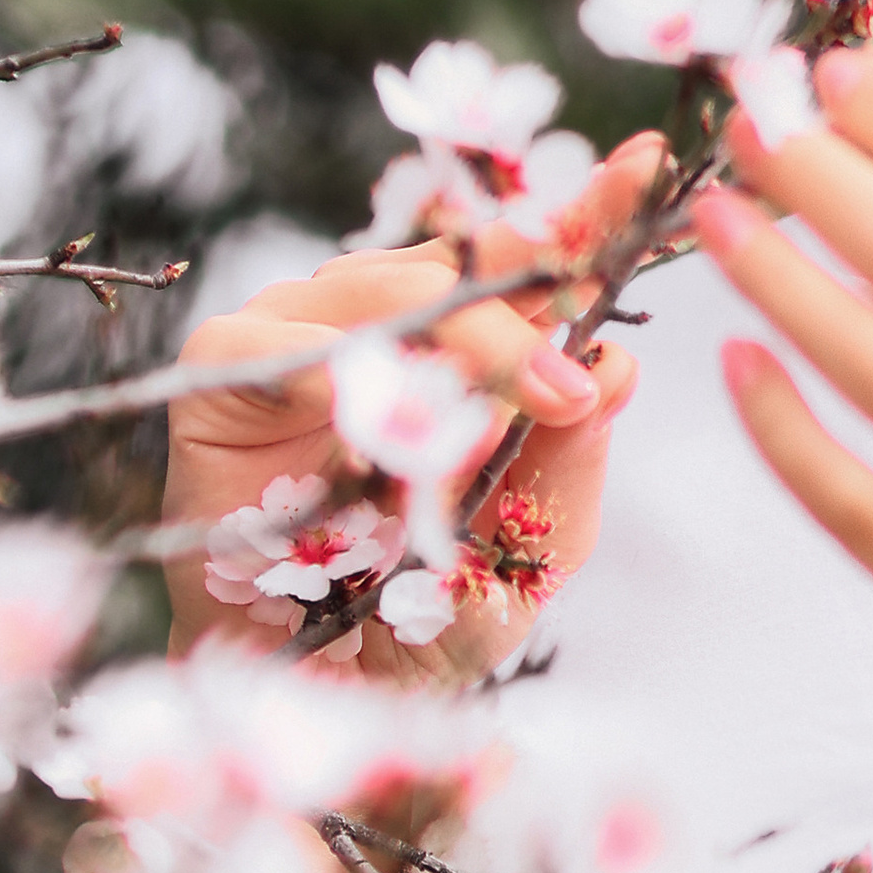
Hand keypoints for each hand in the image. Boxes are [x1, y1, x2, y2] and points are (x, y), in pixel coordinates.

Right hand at [162, 137, 658, 684]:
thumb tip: (616, 366)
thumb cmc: (414, 623)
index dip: (584, 212)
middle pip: (465, 259)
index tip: (647, 170)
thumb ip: (566, 468)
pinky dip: (344, 382)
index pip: (526, 257)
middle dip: (535, 284)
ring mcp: (300, 327)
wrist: (299, 702)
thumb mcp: (521, 558)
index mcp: (456, 337)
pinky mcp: (225, 367)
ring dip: (464, 350)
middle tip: (582, 356)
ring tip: (528, 406)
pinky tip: (387, 422)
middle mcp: (380, 313)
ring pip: (390, 295)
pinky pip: (287, 350)